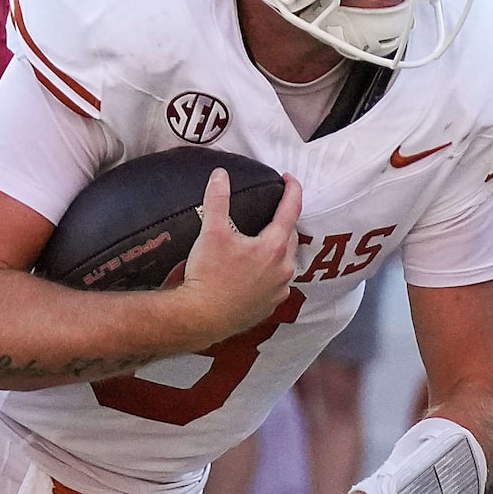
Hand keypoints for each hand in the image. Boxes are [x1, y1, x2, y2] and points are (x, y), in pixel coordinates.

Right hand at [168, 168, 300, 350]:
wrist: (200, 318)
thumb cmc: (208, 276)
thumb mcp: (211, 232)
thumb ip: (218, 200)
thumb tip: (220, 175)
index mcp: (274, 247)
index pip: (292, 209)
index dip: (292, 190)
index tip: (288, 179)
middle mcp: (283, 269)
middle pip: (291, 237)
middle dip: (284, 222)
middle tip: (272, 213)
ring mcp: (278, 290)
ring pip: (286, 263)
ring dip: (278, 250)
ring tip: (263, 243)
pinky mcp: (268, 307)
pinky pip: (277, 285)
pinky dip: (270, 274)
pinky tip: (255, 273)